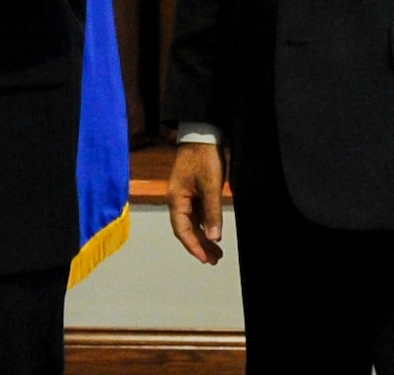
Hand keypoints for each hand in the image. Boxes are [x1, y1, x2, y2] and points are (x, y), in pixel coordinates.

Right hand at [167, 142, 227, 265]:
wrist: (203, 134)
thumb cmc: (205, 158)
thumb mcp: (211, 186)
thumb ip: (212, 212)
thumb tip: (214, 237)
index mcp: (176, 199)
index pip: (182, 230)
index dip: (193, 246)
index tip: (205, 259)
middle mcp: (177, 200)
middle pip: (186, 229)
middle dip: (200, 245)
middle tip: (214, 260)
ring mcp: (185, 195)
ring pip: (193, 222)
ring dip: (204, 237)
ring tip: (217, 252)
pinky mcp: (193, 190)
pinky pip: (197, 213)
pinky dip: (205, 225)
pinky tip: (214, 232)